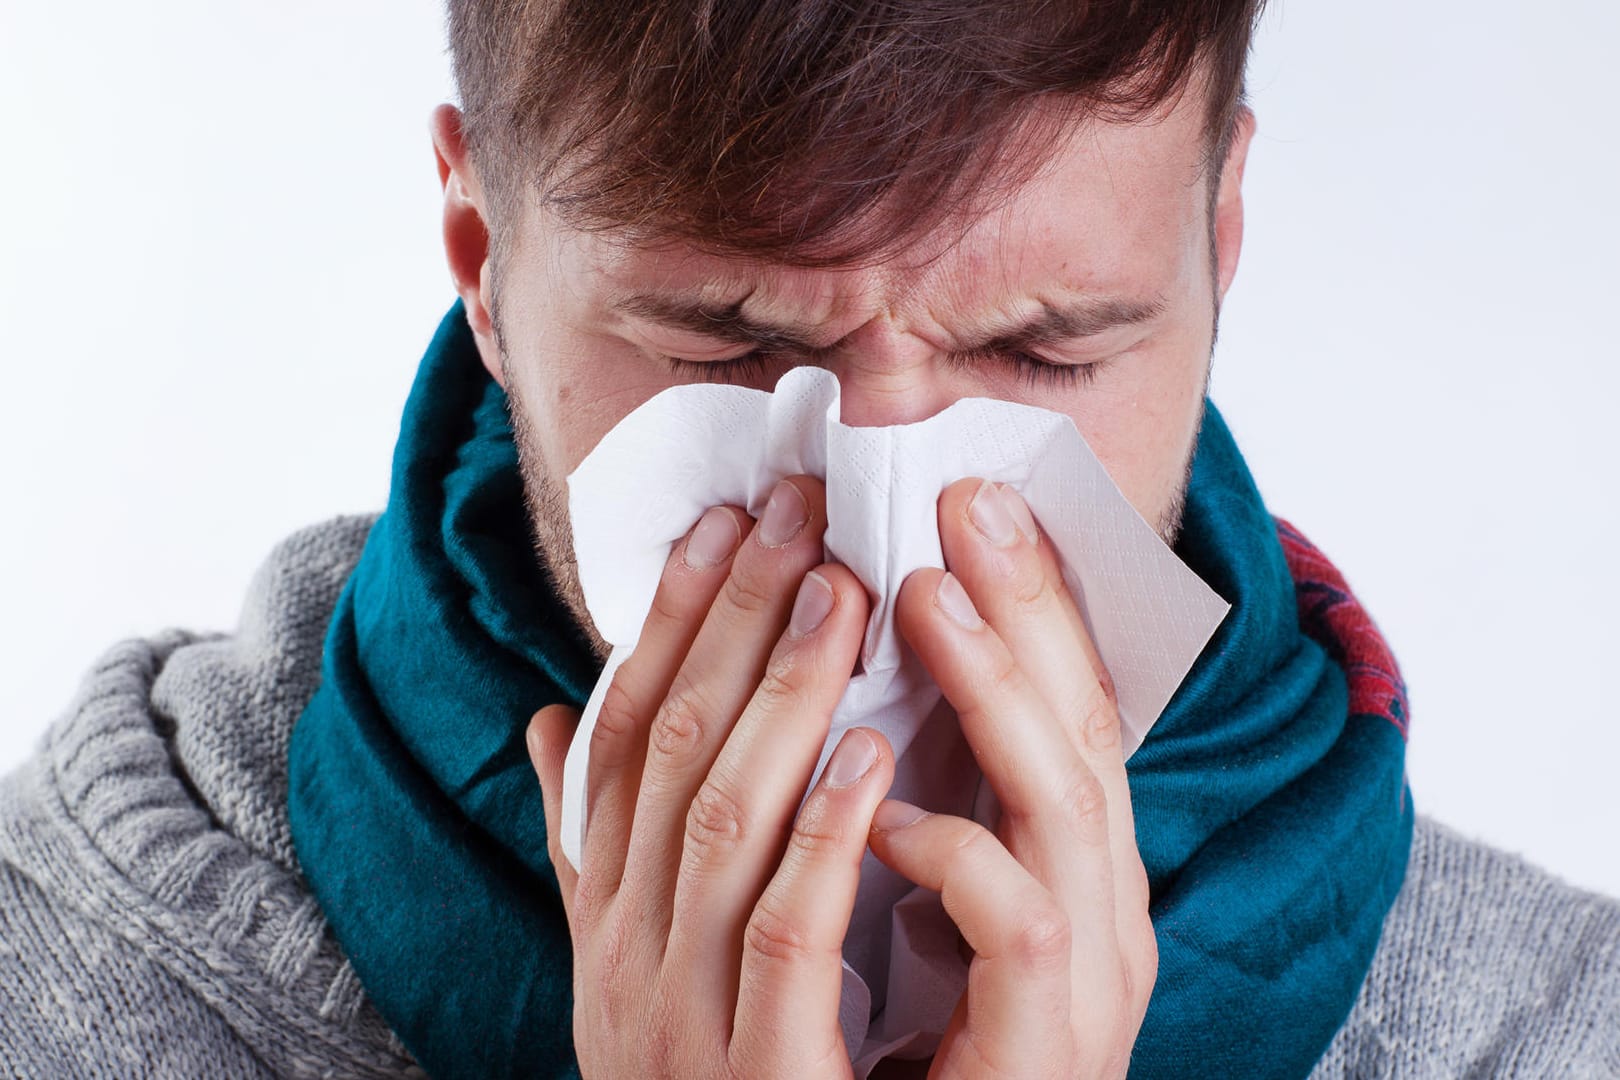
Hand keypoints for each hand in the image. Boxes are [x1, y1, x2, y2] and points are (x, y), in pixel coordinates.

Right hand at [527, 476, 894, 1078]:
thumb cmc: (695, 1073)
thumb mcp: (625, 958)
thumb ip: (593, 845)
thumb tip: (544, 720)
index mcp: (604, 911)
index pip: (620, 736)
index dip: (666, 625)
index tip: (718, 523)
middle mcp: (625, 948)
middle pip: (668, 751)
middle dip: (732, 623)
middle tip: (794, 514)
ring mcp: (683, 1009)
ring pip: (720, 821)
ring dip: (781, 697)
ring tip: (840, 593)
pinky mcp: (760, 1073)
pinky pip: (786, 936)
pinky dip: (824, 835)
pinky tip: (872, 749)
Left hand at [870, 479, 1157, 1079]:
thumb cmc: (906, 1057)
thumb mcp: (904, 912)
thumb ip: (889, 811)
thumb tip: (809, 699)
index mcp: (1065, 867)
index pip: (1061, 709)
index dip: (1023, 603)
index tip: (964, 503)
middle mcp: (1101, 907)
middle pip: (1083, 726)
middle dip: (1028, 605)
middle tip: (967, 499)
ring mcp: (1089, 974)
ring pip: (1067, 799)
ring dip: (998, 687)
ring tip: (928, 594)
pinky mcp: (1053, 1038)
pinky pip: (1022, 921)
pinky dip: (955, 850)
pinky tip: (883, 812)